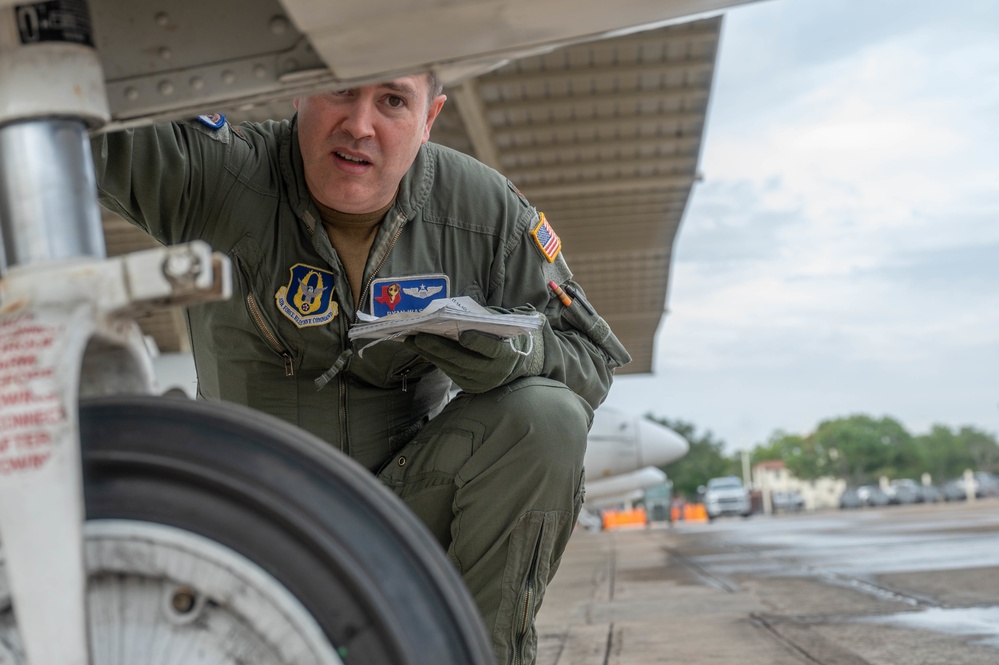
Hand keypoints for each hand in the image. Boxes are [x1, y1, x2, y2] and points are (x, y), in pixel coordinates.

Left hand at [407, 327, 543, 392]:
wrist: (514, 361)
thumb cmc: (502, 335)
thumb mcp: (498, 325)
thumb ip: (481, 320)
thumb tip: (450, 312)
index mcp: (507, 353)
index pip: (492, 349)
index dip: (478, 342)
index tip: (462, 334)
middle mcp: (494, 372)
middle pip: (464, 360)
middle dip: (439, 348)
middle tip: (419, 336)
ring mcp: (481, 382)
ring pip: (452, 368)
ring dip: (430, 354)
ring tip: (412, 341)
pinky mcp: (470, 387)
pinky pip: (450, 372)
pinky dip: (435, 360)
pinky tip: (422, 349)